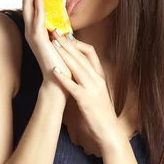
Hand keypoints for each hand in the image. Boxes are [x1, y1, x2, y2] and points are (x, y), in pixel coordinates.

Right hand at [22, 0, 71, 96]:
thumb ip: (58, 32)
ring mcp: (32, 33)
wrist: (58, 82)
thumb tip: (62, 25)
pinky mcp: (38, 37)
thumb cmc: (60, 65)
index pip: (33, 5)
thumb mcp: (60, 43)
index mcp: (36, 31)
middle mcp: (31, 30)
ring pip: (30, 5)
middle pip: (28, 1)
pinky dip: (38, 1)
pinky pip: (37, 15)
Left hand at [49, 31, 119, 146]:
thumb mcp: (97, 90)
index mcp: (100, 76)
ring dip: (65, 54)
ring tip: (53, 43)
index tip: (66, 35)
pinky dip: (64, 78)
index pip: (91, 52)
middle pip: (82, 56)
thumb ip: (88, 78)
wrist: (109, 131)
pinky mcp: (86, 101)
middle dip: (67, 43)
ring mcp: (92, 90)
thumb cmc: (101, 112)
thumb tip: (77, 67)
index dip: (78, 42)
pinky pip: (73, 87)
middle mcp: (97, 79)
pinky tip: (54, 70)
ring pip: (78, 67)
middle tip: (55, 31)